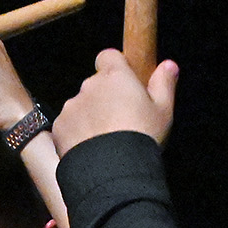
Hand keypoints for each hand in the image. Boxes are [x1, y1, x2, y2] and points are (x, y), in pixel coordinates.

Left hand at [53, 51, 177, 154]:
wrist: (113, 171)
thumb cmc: (141, 137)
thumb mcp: (163, 111)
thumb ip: (164, 83)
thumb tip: (169, 65)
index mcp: (115, 77)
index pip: (108, 56)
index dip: (115, 67)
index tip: (124, 83)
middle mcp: (89, 86)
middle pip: (95, 84)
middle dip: (104, 97)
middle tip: (120, 120)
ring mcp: (71, 106)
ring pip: (81, 105)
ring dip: (90, 115)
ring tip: (106, 138)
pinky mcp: (59, 127)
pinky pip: (68, 124)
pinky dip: (77, 133)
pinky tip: (91, 148)